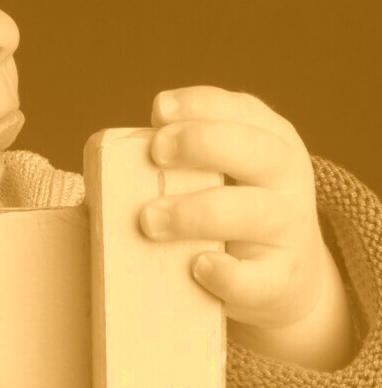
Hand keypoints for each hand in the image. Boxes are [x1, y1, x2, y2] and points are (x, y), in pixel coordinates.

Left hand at [138, 85, 354, 369]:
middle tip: (155, 153)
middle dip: (202, 143)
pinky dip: (229, 274)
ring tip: (149, 220)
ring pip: (255, 213)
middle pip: (257, 151)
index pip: (241, 109)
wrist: (285, 278)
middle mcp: (286, 179)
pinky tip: (199, 266)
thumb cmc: (225, 210)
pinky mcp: (282, 282)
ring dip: (196, 212)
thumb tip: (98, 174)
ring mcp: (289, 232)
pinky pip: (261, 278)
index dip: (200, 105)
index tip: (158, 111)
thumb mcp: (213, 173)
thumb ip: (171, 160)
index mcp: (269, 139)